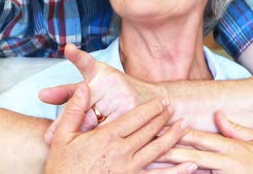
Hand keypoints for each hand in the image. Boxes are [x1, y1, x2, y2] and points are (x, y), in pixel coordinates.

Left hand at [40, 43, 164, 141]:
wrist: (157, 101)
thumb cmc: (116, 91)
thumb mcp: (93, 85)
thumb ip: (67, 92)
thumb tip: (41, 95)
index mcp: (100, 74)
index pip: (85, 65)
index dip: (75, 59)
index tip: (63, 59)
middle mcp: (111, 83)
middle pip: (83, 105)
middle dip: (64, 122)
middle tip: (49, 136)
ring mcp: (123, 98)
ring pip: (95, 121)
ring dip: (80, 135)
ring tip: (65, 146)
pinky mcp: (133, 114)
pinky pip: (111, 131)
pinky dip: (99, 142)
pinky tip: (90, 150)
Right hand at [45, 82, 195, 173]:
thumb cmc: (62, 165)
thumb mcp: (62, 135)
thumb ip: (75, 110)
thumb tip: (83, 87)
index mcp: (106, 138)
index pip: (135, 119)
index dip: (151, 109)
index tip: (162, 101)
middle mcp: (122, 153)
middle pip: (149, 132)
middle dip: (163, 119)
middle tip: (175, 108)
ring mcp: (129, 170)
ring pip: (157, 151)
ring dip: (173, 138)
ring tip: (185, 127)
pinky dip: (177, 172)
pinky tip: (191, 166)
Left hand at [159, 111, 252, 173]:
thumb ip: (236, 129)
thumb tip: (218, 114)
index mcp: (231, 148)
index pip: (199, 137)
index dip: (177, 132)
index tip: (158, 127)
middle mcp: (226, 162)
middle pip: (191, 155)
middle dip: (167, 150)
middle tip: (146, 145)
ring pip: (193, 172)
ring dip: (172, 168)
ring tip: (151, 165)